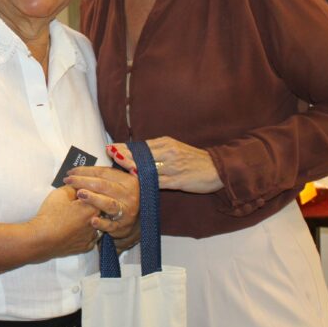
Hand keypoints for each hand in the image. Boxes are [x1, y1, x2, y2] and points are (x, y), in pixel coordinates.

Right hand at [28, 186, 99, 258]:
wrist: (41, 239)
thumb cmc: (50, 216)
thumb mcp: (60, 193)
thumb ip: (74, 186)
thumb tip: (80, 186)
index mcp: (92, 208)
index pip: (97, 196)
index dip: (87, 192)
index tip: (78, 192)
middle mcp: (97, 223)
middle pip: (99, 210)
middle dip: (89, 205)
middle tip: (76, 204)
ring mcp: (92, 237)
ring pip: (96, 224)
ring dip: (90, 220)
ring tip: (75, 217)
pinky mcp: (86, 247)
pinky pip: (91, 237)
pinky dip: (86, 232)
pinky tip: (76, 229)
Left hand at [64, 165, 139, 245]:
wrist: (140, 218)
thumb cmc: (126, 193)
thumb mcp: (128, 175)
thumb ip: (121, 159)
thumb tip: (110, 149)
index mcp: (129, 180)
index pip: (104, 172)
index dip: (86, 170)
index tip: (71, 171)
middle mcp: (129, 195)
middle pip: (103, 186)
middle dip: (83, 181)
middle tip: (68, 181)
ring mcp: (126, 211)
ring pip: (108, 204)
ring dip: (93, 199)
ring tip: (79, 194)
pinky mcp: (122, 226)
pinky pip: (111, 225)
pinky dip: (102, 223)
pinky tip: (92, 220)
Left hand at [107, 138, 222, 193]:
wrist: (217, 168)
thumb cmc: (194, 159)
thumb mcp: (175, 148)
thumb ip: (157, 150)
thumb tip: (136, 153)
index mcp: (166, 144)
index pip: (141, 145)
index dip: (125, 147)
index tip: (110, 148)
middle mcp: (168, 153)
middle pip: (141, 155)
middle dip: (124, 155)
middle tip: (109, 156)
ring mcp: (172, 167)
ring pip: (147, 167)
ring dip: (132, 168)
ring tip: (118, 169)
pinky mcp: (177, 180)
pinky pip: (157, 182)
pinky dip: (145, 182)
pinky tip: (135, 182)